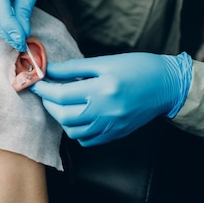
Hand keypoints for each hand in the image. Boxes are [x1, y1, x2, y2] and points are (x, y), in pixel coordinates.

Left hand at [30, 52, 192, 145]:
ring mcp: (111, 126)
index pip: (61, 95)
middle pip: (64, 115)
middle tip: (47, 92)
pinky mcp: (115, 134)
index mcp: (102, 89)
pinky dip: (77, 130)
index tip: (36, 82)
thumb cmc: (137, 68)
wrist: (167, 85)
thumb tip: (49, 69)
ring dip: (61, 118)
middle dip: (49, 104)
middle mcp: (105, 111)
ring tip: (61, 104)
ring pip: (73, 131)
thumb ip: (74, 68)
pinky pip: (87, 140)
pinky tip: (78, 116)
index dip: (44, 89)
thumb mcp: (105, 62)